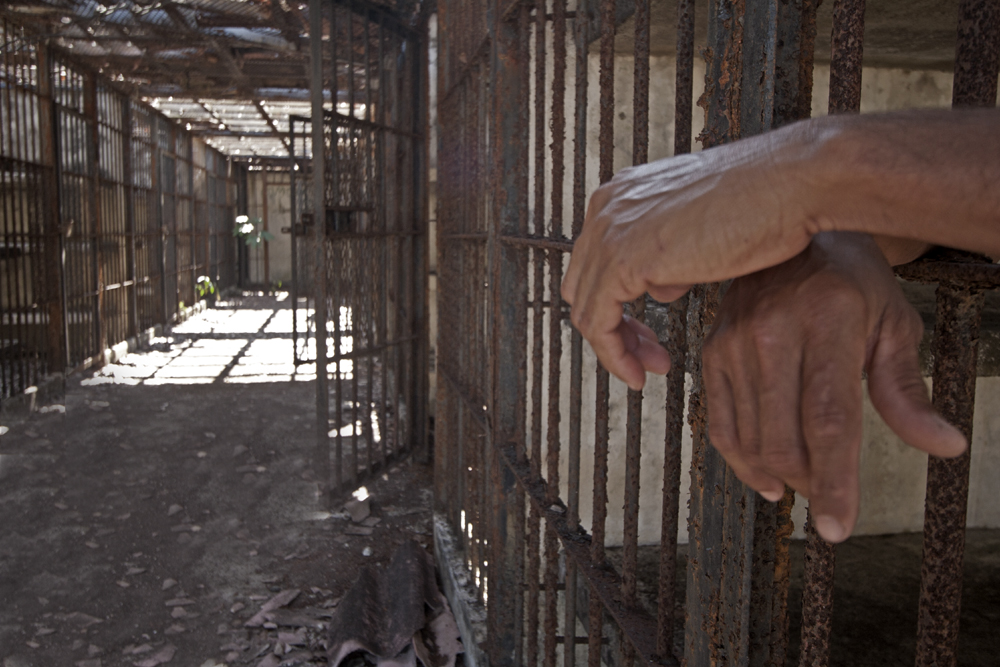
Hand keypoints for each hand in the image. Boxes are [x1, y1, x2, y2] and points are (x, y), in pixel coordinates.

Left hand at [561, 123, 821, 388]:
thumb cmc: (768, 200)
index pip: (597, 264)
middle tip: (651, 357)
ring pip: (586, 309)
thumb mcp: (701, 229)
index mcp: (624, 194)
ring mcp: (611, 230)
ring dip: (616, 350)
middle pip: (584, 286)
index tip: (649, 339)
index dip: (619, 309)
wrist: (796, 181)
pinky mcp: (624, 259)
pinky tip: (640, 374)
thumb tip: (658, 284)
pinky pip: (598, 323)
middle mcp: (609, 206)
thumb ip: (670, 256)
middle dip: (616, 331)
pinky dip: (615, 356)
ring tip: (648, 371)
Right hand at [702, 232, 965, 541]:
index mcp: (827, 320)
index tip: (839, 527)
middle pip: (783, 439)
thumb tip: (945, 446)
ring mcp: (734, 342)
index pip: (829, 420)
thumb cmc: (848, 280)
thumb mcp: (892, 323)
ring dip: (776, 476)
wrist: (787, 235)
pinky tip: (764, 472)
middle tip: (829, 497)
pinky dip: (741, 458)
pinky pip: (720, 423)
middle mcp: (772, 331)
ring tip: (802, 485)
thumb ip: (907, 390)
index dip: (835, 481)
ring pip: (749, 438)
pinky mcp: (711, 352)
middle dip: (809, 483)